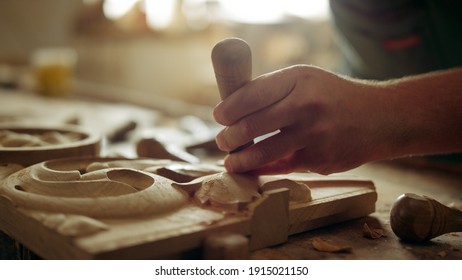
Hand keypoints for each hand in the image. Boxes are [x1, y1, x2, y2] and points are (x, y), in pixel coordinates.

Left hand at [213, 65, 388, 174]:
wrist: (382, 118)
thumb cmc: (335, 97)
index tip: (218, 117)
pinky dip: (264, 169)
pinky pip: (284, 167)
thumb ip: (273, 90)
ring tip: (230, 162)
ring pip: (264, 152)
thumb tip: (233, 108)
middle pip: (252, 126)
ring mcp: (315, 136)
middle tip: (222, 141)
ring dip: (240, 160)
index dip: (228, 109)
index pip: (250, 95)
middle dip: (229, 138)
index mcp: (298, 80)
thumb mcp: (306, 80)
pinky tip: (252, 169)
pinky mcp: (321, 160)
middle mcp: (306, 106)